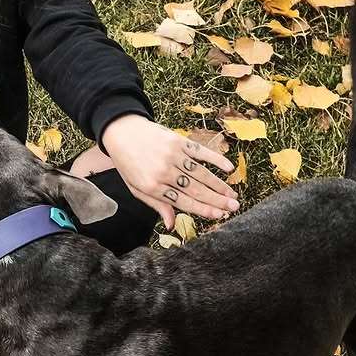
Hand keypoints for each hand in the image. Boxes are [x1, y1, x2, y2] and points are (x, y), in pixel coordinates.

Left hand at [100, 114, 239, 227]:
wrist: (121, 131)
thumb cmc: (128, 162)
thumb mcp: (135, 187)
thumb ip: (156, 204)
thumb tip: (171, 224)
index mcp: (152, 186)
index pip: (183, 202)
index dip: (203, 210)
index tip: (219, 215)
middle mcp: (163, 172)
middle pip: (195, 189)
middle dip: (217, 200)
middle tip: (234, 207)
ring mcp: (172, 155)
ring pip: (201, 173)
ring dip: (219, 185)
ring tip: (232, 194)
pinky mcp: (178, 141)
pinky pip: (200, 151)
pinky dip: (215, 159)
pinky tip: (228, 168)